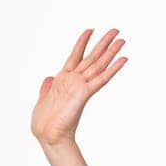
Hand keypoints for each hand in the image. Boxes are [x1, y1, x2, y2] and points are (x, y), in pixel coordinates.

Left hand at [32, 28, 127, 146]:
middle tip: (116, 31)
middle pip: (92, 57)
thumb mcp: (43, 99)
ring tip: (122, 40)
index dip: (82, 42)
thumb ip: (47, 87)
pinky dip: (112, 69)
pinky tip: (122, 59)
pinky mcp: (85, 93)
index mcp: (63, 80)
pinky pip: (101, 78)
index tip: (90, 30)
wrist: (48, 136)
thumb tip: (48, 77)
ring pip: (99, 65)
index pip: (75, 56)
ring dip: (111, 52)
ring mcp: (81, 86)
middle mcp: (75, 80)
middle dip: (103, 44)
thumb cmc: (45, 123)